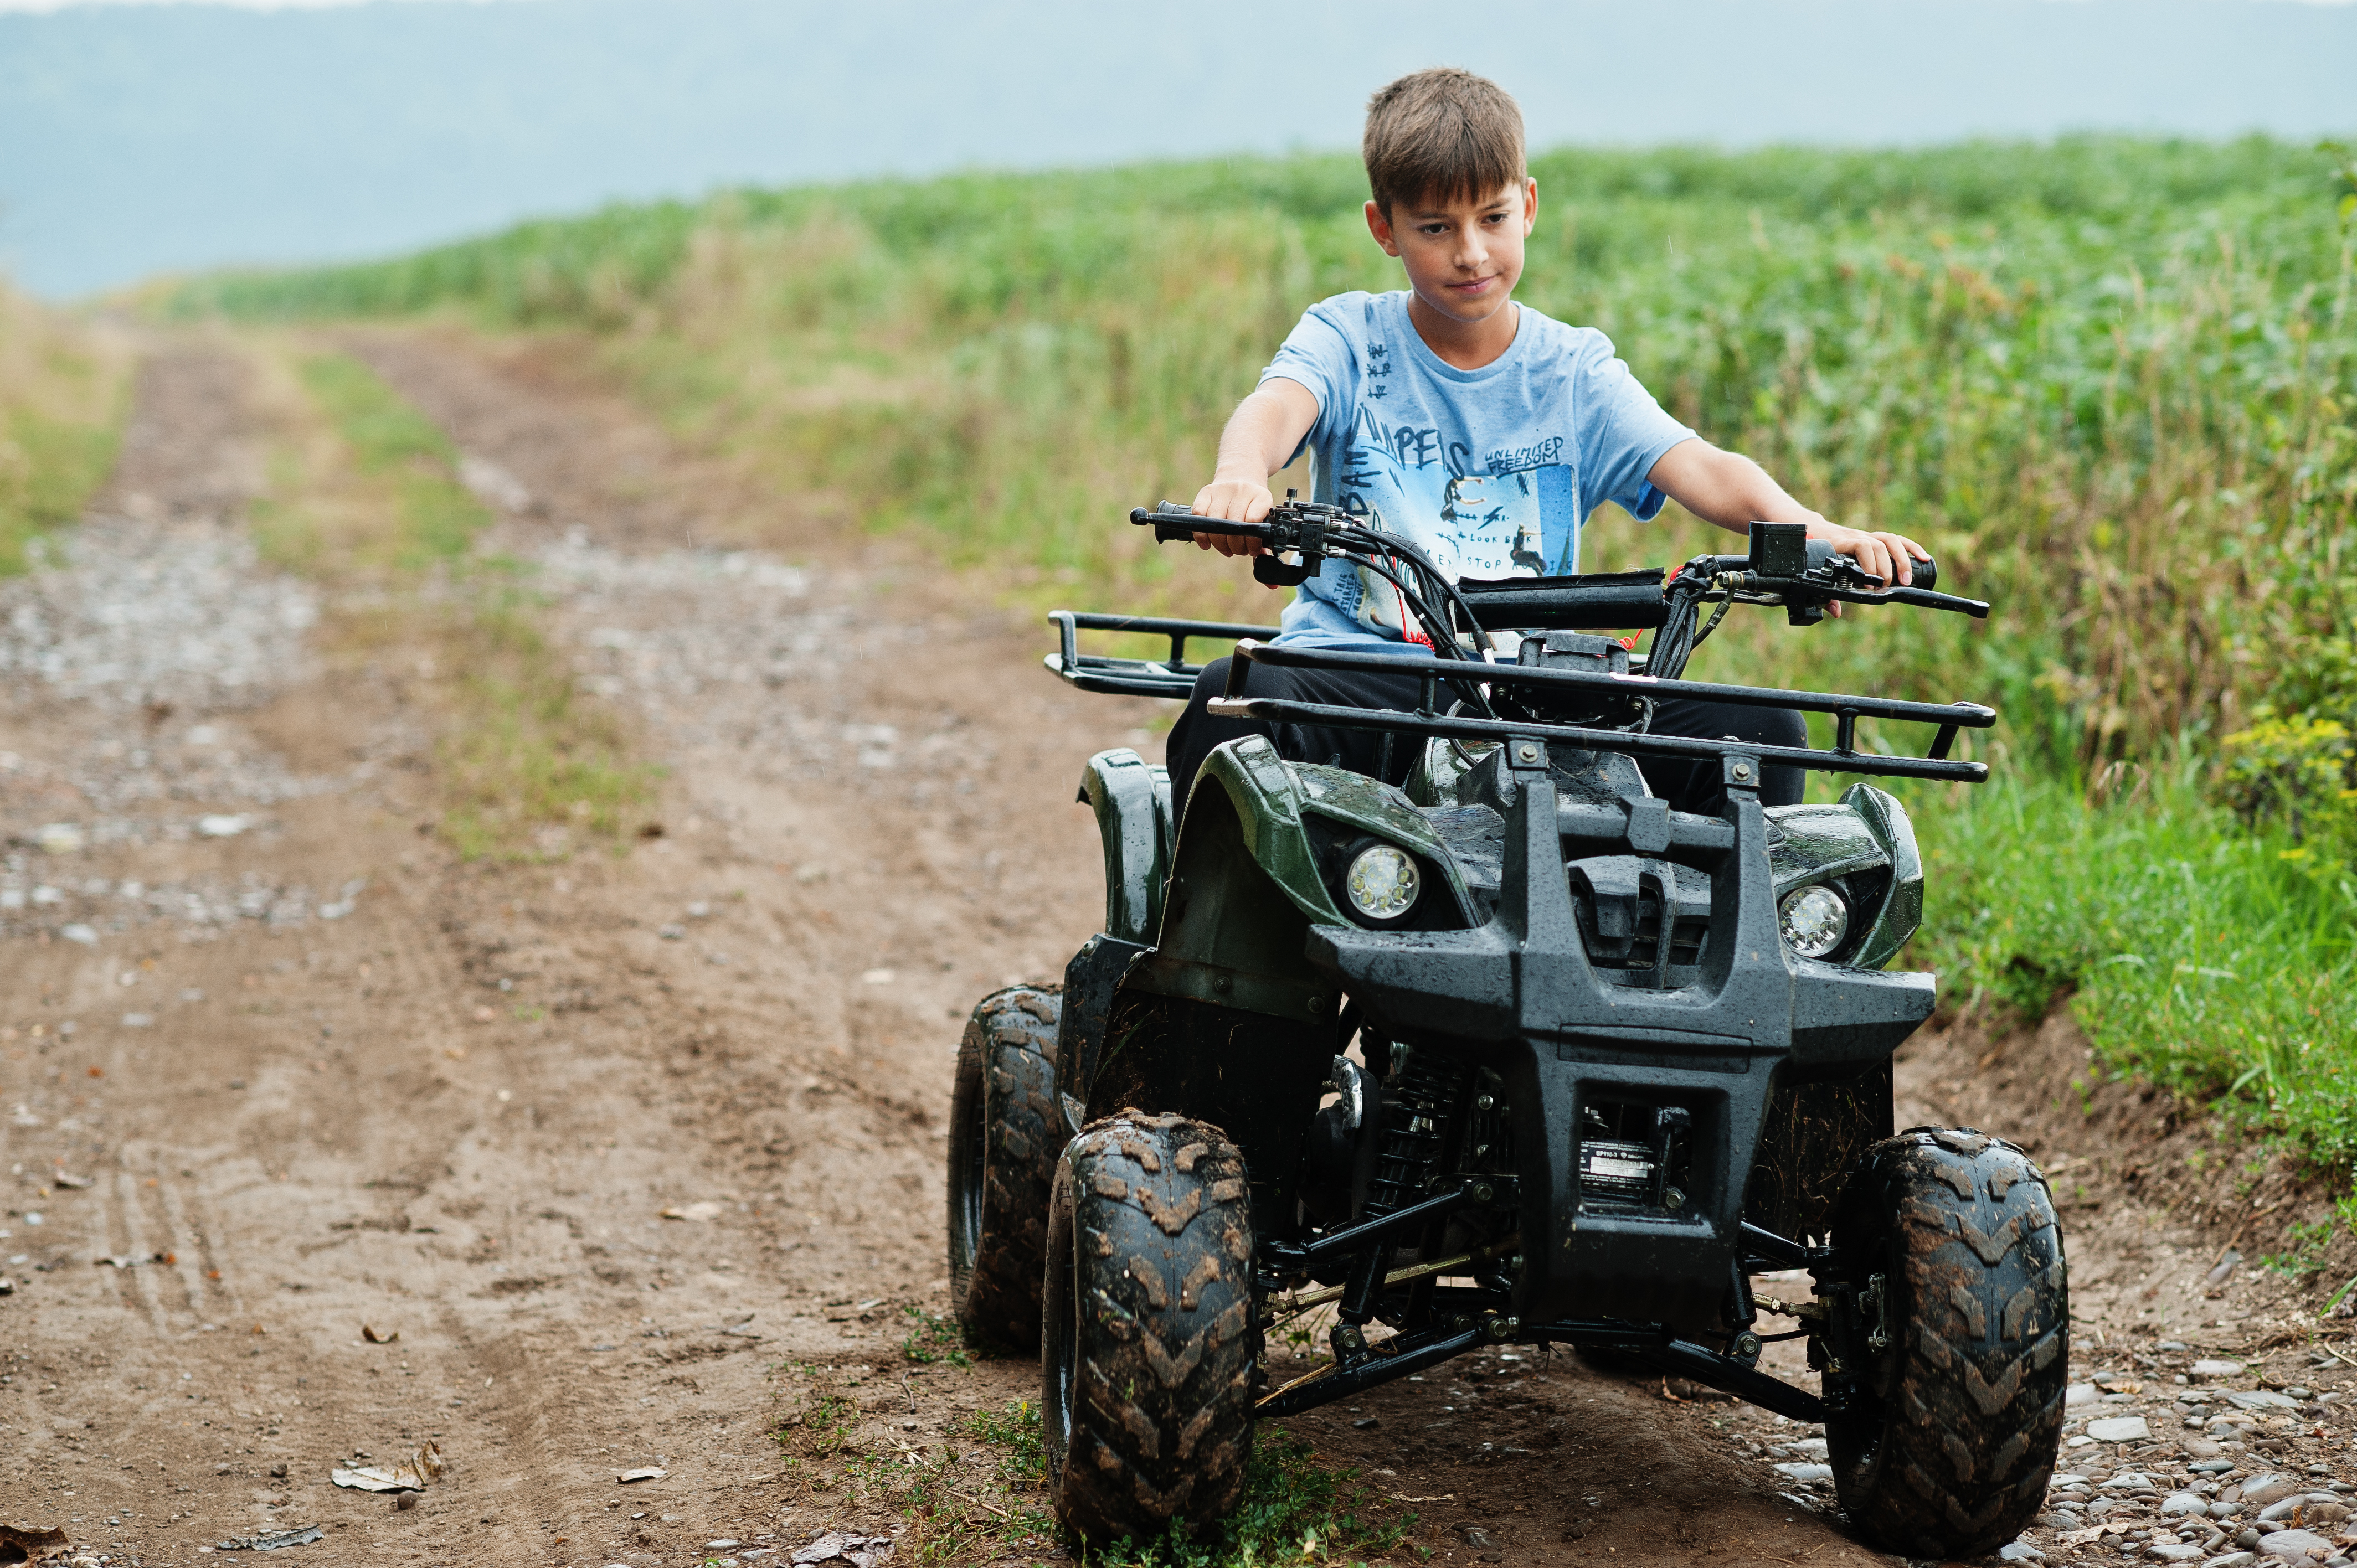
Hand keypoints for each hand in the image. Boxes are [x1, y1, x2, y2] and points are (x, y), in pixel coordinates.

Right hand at [1189, 477, 1271, 556]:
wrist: (1241, 476)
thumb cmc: (1253, 505)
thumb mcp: (1264, 518)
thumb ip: (1264, 541)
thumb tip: (1264, 559)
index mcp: (1261, 496)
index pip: (1253, 521)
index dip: (1251, 541)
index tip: (1251, 550)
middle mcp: (1242, 490)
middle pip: (1233, 524)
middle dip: (1235, 545)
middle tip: (1236, 550)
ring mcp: (1223, 489)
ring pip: (1215, 522)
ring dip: (1219, 542)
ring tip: (1224, 547)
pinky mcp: (1206, 492)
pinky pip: (1198, 515)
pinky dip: (1201, 534)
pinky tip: (1207, 542)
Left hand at [1811, 522, 1927, 587]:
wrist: (1817, 530)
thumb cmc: (1819, 554)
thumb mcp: (1820, 571)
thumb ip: (1827, 592)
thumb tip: (1836, 612)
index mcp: (1842, 543)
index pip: (1861, 546)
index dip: (1869, 564)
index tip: (1870, 584)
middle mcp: (1857, 536)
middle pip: (1878, 545)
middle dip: (1886, 568)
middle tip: (1887, 587)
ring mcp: (1869, 536)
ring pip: (1891, 540)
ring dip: (1902, 559)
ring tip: (1907, 579)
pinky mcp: (1878, 538)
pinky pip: (1899, 540)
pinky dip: (1912, 548)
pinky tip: (1925, 559)